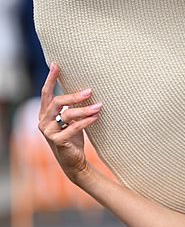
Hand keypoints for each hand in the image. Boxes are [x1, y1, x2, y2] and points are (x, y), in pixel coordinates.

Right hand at [38, 63, 102, 181]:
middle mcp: (43, 121)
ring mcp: (48, 132)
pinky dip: (86, 122)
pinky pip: (73, 128)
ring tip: (99, 106)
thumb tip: (86, 88)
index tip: (56, 65)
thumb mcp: (71, 119)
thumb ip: (72, 106)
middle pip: (56, 102)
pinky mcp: (57, 141)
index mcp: (45, 113)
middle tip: (90, 91)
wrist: (73, 161)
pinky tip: (96, 117)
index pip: (46, 93)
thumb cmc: (73, 137)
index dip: (50, 78)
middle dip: (73, 96)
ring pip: (66, 115)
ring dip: (85, 109)